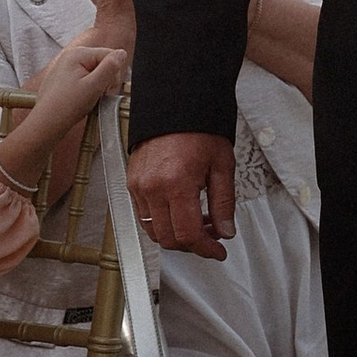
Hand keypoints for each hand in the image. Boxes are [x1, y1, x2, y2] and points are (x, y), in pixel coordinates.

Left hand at [0, 34, 129, 195]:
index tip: (108, 91)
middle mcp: (70, 59)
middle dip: (107, 81)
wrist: (42, 130)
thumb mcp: (94, 87)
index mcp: (77, 54)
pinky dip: (90, 96)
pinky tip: (84, 108)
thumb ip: (111, 68)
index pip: (111, 55)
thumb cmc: (65, 109)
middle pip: (104, 65)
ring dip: (99, 90)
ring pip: (97, 77)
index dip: (115, 74)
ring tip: (89, 105)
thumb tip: (122, 53)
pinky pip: (88, 86)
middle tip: (99, 99)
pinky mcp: (64, 87)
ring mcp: (66, 73)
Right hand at [126, 129, 233, 259]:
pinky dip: (162, 222)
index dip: (205, 249)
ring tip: (197, 222)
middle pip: (168, 238)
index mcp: (177, 183)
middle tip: (211, 237)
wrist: (176, 105)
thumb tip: (225, 230)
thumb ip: (224, 203)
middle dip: (192, 245)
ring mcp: (138, 186)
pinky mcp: (131, 183)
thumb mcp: (222, 165)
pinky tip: (180, 212)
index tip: (217, 251)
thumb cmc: (199, 128)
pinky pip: (143, 216)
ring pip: (153, 231)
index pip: (188, 234)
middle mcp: (152, 187)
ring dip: (176, 235)